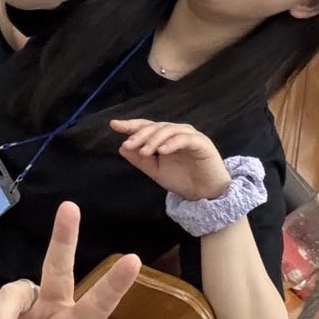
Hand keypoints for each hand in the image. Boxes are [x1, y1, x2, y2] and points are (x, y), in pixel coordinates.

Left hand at [113, 119, 229, 199]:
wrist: (204, 193)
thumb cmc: (182, 180)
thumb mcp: (155, 171)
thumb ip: (140, 160)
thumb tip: (122, 147)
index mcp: (165, 137)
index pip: (146, 127)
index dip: (131, 125)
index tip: (114, 125)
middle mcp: (176, 132)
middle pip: (156, 126)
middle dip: (140, 134)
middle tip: (129, 144)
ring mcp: (189, 136)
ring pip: (168, 130)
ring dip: (154, 140)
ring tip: (144, 151)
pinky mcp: (201, 143)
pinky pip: (184, 139)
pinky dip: (172, 143)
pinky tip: (162, 151)